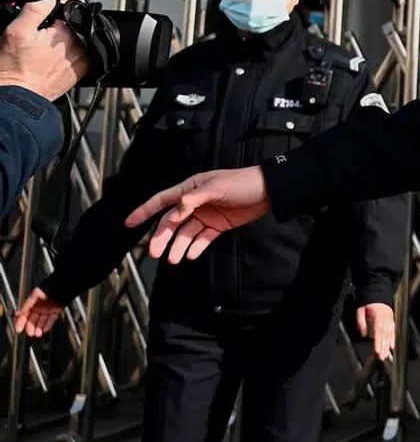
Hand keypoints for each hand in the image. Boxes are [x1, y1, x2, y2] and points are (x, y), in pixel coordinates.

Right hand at [0, 0, 88, 99]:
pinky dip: (72, 40)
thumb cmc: (15, 69)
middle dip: (64, 6)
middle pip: (78, 13)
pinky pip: (82, 45)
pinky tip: (56, 43)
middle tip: (48, 6)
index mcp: (70, 31)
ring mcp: (85, 56)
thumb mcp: (17, 31)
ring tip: (50, 26)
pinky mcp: (83, 67)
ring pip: (81, 28)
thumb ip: (36, 8)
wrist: (19, 97)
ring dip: (69, 22)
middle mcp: (82, 43)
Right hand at [14, 287, 62, 337]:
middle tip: (30, 333)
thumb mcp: (36, 294)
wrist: (64, 284)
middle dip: (30, 327)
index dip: (21, 322)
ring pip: (42, 321)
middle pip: (33, 319)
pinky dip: (48, 325)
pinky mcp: (56, 310)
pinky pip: (51, 319)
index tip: (18, 329)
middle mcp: (40, 306)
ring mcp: (48, 309)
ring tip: (37, 334)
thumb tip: (19, 313)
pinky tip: (44, 330)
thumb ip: (27, 304)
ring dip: (39, 328)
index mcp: (33, 302)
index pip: (24, 314)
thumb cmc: (50, 286)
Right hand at [122, 166, 269, 261]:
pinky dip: (195, 247)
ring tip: (174, 259)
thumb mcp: (216, 187)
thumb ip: (193, 200)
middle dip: (161, 237)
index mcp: (191, 189)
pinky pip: (202, 238)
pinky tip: (191, 255)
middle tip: (154, 252)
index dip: (144, 211)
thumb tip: (173, 214)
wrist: (269, 190)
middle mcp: (195, 203)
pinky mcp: (218, 226)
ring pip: (186, 233)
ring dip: (178, 246)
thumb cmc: (242, 182)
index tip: (128, 223)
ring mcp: (206, 215)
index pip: (162, 200)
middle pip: (172, 222)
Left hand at [356, 302, 395, 361]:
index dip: (378, 342)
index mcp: (379, 317)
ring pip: (390, 334)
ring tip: (387, 354)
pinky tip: (393, 346)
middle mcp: (386, 319)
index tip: (377, 351)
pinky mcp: (392, 319)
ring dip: (388, 345)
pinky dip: (393, 338)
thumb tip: (363, 335)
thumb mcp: (360, 310)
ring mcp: (390, 319)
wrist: (376, 292)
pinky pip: (393, 331)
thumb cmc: (368, 302)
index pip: (378, 332)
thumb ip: (361, 322)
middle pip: (385, 335)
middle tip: (382, 357)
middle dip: (384, 347)